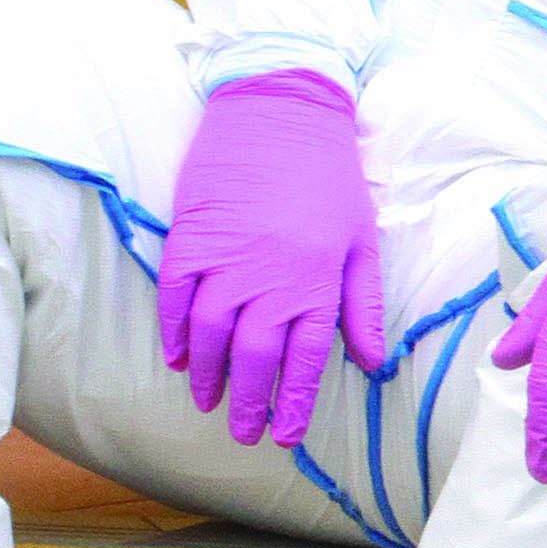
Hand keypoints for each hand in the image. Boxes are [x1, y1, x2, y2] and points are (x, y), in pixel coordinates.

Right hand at [158, 69, 385, 446]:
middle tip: (245, 433)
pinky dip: (173, 333)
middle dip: (249, 401)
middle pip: (254, 355)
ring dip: (209, 374)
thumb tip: (373, 361)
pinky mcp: (191, 237)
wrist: (282, 111)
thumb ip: (364, 305)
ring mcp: (226, 258)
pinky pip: (175, 298)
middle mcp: (270, 276)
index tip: (286, 436)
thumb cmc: (329, 177)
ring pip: (210, 334)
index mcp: (318, 279)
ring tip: (210, 403)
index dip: (293, 401)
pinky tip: (179, 359)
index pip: (305, 358)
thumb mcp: (362, 240)